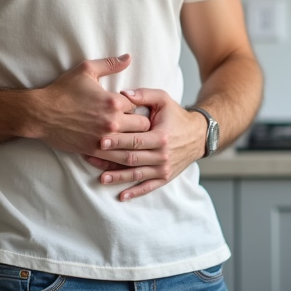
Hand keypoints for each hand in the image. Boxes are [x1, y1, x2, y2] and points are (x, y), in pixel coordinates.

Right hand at [33, 55, 149, 154]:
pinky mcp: (94, 151)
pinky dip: (122, 155)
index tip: (129, 106)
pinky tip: (121, 151)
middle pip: (143, 126)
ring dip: (134, 141)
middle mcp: (112, 121)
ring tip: (131, 137)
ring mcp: (104, 138)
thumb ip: (110, 64)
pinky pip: (118, 158)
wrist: (40, 113)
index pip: (139, 105)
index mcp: (113, 101)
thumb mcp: (86, 70)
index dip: (135, 105)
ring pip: (134, 145)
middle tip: (133, 122)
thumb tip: (129, 57)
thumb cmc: (62, 90)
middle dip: (140, 123)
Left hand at [83, 87, 206, 200]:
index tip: (101, 140)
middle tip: (91, 157)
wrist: (199, 136)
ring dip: (118, 177)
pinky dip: (135, 192)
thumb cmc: (177, 116)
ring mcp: (164, 168)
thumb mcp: (164, 100)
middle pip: (132, 159)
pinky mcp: (165, 177)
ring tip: (101, 179)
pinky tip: (121, 196)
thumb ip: (144, 95)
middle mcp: (163, 155)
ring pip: (137, 174)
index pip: (135, 140)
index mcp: (161, 136)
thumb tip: (123, 94)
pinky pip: (148, 187)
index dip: (117, 141)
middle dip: (111, 159)